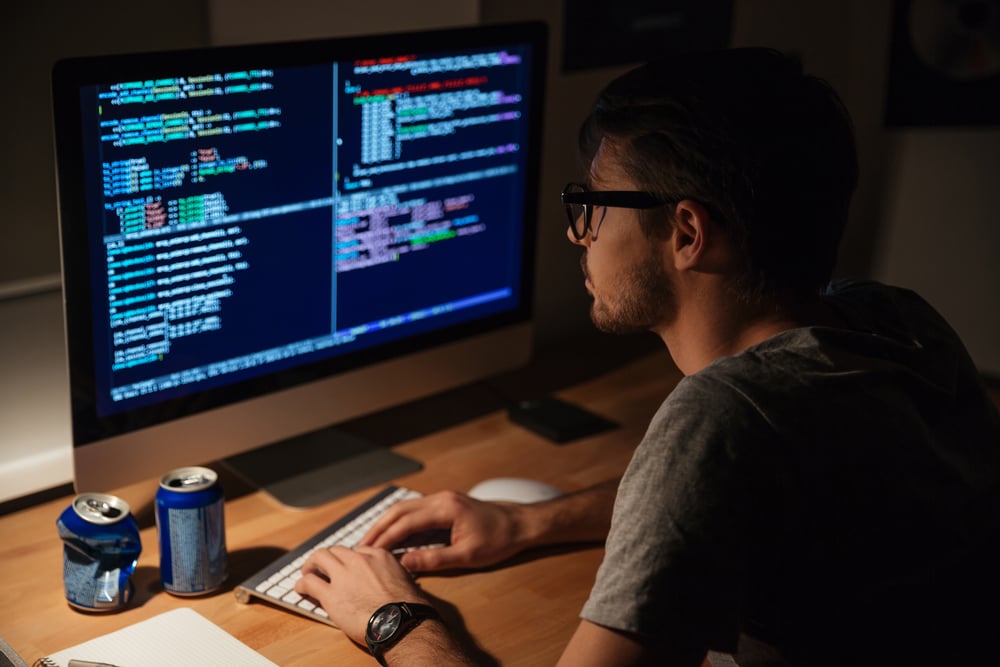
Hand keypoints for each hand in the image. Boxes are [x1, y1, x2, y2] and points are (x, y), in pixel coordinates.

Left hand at [294, 545, 427, 644]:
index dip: (350, 561)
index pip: (357, 551)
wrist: (400, 622)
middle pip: (336, 550)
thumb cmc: (407, 607)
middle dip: (328, 558)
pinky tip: (301, 589)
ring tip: (308, 573)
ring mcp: (343, 576)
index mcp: (379, 555)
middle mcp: (359, 560)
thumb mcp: (404, 579)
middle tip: (322, 567)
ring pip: (319, 557)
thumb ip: (391, 575)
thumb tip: (388, 583)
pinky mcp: (330, 595)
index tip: (347, 569)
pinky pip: (309, 582)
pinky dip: (302, 584)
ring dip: (311, 565)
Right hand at [360, 490, 528, 571]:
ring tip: (370, 544)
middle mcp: (440, 499)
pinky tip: (392, 540)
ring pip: (405, 510)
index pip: (405, 522)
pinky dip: (400, 525)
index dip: (384, 538)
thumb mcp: (468, 556)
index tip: (368, 553)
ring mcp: (442, 500)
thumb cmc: (499, 539)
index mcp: (445, 508)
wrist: (521, 524)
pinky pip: (415, 513)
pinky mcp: (444, 506)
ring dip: (386, 526)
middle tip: (360, 548)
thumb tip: (404, 563)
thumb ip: (434, 559)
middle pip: (399, 511)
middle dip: (378, 529)